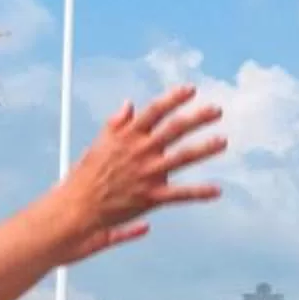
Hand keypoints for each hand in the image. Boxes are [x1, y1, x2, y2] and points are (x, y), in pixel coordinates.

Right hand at [49, 87, 224, 260]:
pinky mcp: (150, 197)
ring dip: (204, 148)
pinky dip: (199, 192)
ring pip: (182, 157)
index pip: (153, 111)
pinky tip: (216, 190)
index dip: (173, 98)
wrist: (76, 209)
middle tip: (216, 110)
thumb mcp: (98, 145)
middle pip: (174, 129)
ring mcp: (146, 174)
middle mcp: (139, 152)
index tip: (191, 89)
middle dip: (197, 118)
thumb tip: (129, 105)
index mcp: (126, 137)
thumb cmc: (84, 177)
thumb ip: (116, 124)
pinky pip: (180, 194)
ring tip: (223, 141)